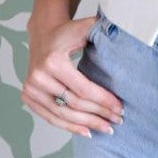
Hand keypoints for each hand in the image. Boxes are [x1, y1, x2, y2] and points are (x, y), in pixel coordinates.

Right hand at [21, 16, 123, 137]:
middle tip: (117, 120)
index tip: (120, 107)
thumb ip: (104, 30)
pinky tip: (86, 131)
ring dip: (86, 124)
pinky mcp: (28, 97)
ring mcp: (31, 89)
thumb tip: (129, 33)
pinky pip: (50, 117)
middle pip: (74, 104)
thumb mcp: (85, 27)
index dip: (103, 100)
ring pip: (62, 114)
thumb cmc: (68, 32)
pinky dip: (69, 126)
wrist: (43, 33)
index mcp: (53, 60)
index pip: (83, 88)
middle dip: (98, 114)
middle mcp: (39, 77)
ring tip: (105, 128)